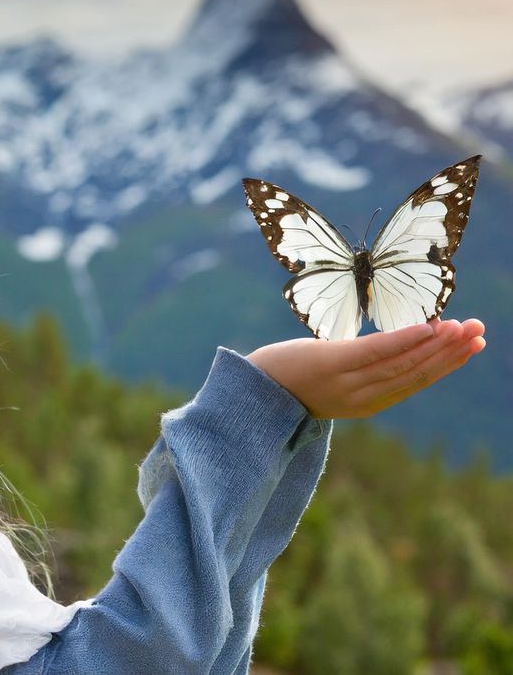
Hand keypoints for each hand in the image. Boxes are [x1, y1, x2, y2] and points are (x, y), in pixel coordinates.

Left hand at [245, 318, 485, 419]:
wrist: (250, 389)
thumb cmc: (292, 379)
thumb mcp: (335, 379)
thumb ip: (363, 371)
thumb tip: (391, 350)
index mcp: (366, 403)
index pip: (414, 382)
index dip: (446, 365)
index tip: (472, 346)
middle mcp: (361, 398)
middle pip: (416, 374)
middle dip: (451, 353)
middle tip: (481, 332)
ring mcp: (347, 382)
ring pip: (402, 364)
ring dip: (437, 344)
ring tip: (464, 327)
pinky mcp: (331, 364)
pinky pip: (375, 352)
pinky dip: (405, 341)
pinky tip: (428, 327)